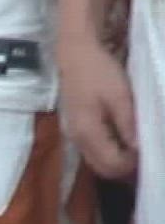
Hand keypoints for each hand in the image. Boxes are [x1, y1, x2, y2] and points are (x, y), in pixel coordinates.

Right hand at [58, 38, 137, 179]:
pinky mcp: (77, 128)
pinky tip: (123, 139)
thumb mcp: (120, 96)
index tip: (149, 151)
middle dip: (126, 169)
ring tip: (137, 147)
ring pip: (97, 163)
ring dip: (118, 161)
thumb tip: (140, 150)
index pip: (112, 165)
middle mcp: (77, 139)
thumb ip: (128, 125)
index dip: (134, 165)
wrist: (75, 54)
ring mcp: (74, 134)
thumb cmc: (98, 72)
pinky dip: (110, 152)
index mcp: (87, 132)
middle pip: (103, 170)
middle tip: (146, 154)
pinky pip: (94, 152)